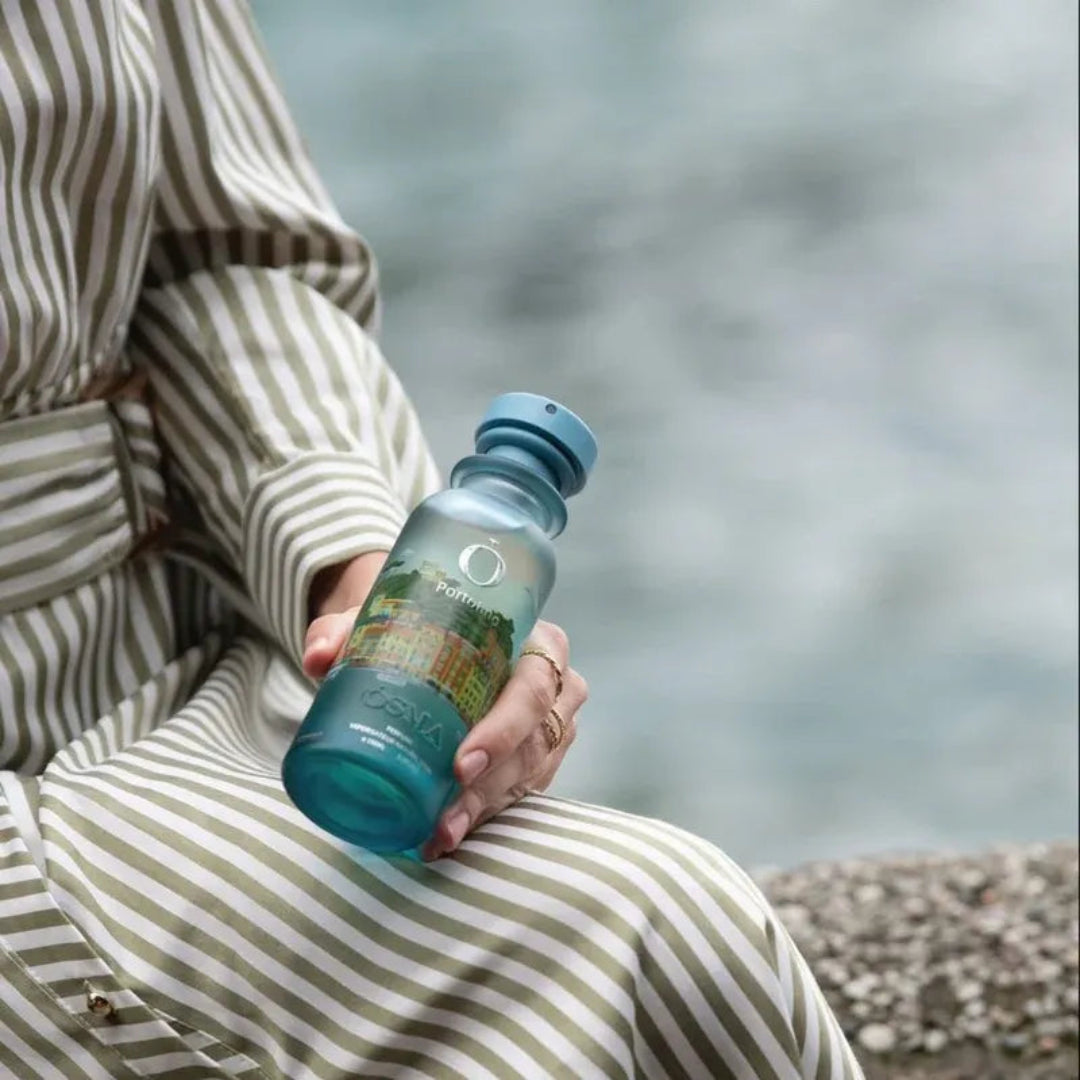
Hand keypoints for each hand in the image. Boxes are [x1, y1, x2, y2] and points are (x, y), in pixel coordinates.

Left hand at [303, 559, 585, 858]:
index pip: (533, 686)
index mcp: (537, 640)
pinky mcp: (541, 757)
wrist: (444, 635)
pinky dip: (484, 814)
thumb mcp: (390, 618)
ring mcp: (552, 726)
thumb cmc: (427, 623)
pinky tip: (447, 834)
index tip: (461, 763)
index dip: (504, 728)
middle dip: (488, 783)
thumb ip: (348, 629)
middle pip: (534, 741)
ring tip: (438, 834)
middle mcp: (555, 685)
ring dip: (482, 808)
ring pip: (528, 773)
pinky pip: (521, 791)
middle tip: (445, 814)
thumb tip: (318, 657)